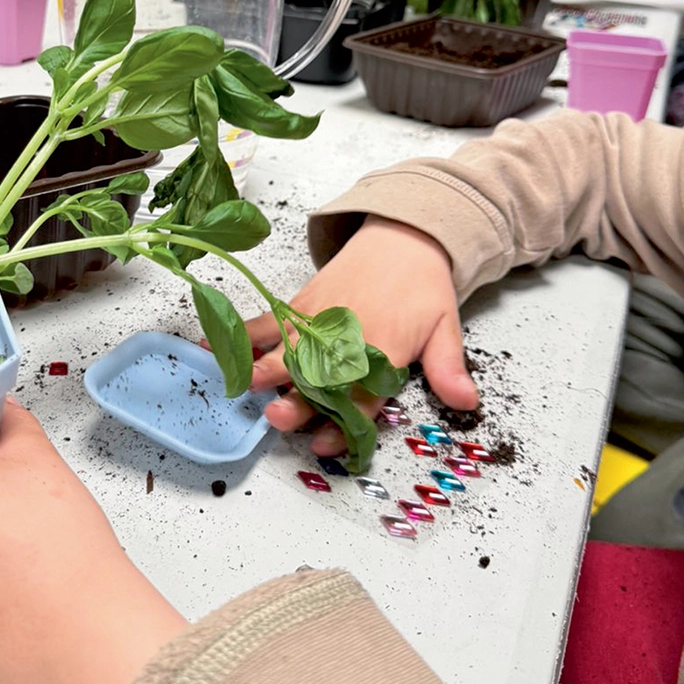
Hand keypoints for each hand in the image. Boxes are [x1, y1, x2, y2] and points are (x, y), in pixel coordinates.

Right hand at [242, 216, 475, 455]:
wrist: (403, 238)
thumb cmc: (423, 288)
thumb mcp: (445, 328)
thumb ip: (448, 369)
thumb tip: (468, 403)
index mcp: (384, 347)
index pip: (361, 395)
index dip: (342, 424)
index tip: (325, 445)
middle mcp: (345, 336)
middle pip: (317, 375)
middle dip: (297, 399)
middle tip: (278, 417)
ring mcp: (318, 319)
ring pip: (288, 349)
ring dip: (265, 368)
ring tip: (246, 385)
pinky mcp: (300, 304)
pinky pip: (266, 321)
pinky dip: (240, 335)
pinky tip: (216, 349)